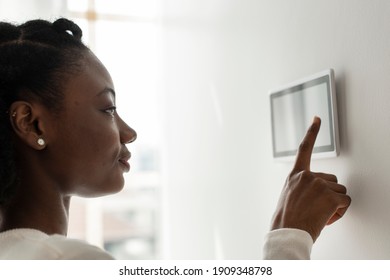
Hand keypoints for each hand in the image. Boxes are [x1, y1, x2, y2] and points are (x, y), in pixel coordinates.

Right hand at [270, 116, 350, 241]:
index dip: (312, 132)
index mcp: (295, 175)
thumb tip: (317, 192)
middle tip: (317, 208)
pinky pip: (346, 202)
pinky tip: (327, 218)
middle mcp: (307, 176)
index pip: (304, 148)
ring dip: (335, 203)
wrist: (286, 234)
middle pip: (332, 179)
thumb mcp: (289, 197)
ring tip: (320, 214)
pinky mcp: (330, 196)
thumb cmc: (286, 220)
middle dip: (329, 194)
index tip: (317, 118)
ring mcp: (319, 185)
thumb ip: (302, 187)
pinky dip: (340, 212)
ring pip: (340, 191)